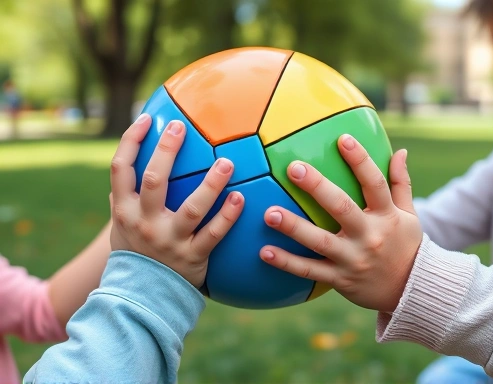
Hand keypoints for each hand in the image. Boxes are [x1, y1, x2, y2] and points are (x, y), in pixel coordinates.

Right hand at [109, 114, 243, 287]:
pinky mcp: (192, 257)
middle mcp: (144, 223)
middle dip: (167, 151)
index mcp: (124, 211)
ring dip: (211, 184)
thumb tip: (132, 163)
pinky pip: (214, 234)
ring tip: (227, 162)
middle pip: (154, 180)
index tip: (146, 119)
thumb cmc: (135, 249)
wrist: (140, 294)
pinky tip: (240, 197)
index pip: (120, 169)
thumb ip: (125, 196)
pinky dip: (228, 215)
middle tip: (182, 127)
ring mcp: (169, 241)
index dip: (131, 141)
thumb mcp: (120, 224)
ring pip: (192, 208)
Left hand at [260, 134, 421, 311]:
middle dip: (317, 187)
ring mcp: (353, 259)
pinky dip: (287, 263)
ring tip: (268, 213)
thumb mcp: (410, 215)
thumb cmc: (405, 246)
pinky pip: (310, 271)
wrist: (412, 291)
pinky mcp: (340, 279)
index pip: (375, 183)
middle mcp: (369, 236)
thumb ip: (401, 183)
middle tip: (293, 168)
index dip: (360, 160)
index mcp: (387, 216)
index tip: (342, 139)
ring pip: (320, 242)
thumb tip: (400, 150)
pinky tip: (264, 252)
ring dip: (293, 227)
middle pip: (342, 208)